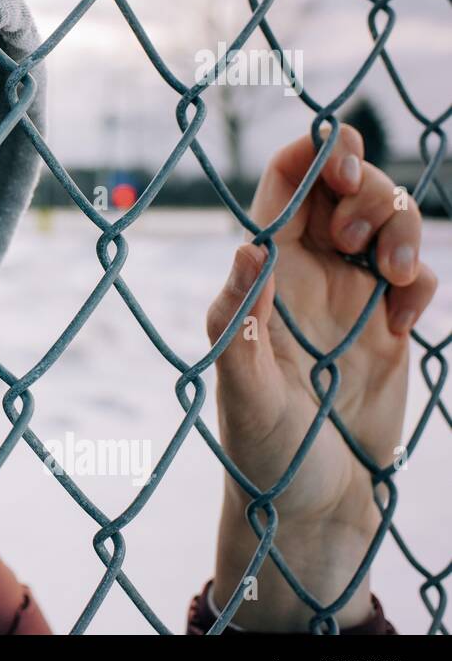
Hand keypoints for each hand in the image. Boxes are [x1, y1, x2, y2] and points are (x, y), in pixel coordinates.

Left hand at [203, 123, 436, 630]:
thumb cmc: (260, 451)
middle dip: (363, 186)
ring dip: (399, 226)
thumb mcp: (243, 391)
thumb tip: (245, 250)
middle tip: (354, 239)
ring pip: (386, 220)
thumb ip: (240, 322)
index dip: (311, 153)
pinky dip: (421, 278)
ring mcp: (351, 297)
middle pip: (344, 186)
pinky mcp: (389, 327)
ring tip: (392, 276)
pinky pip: (416, 273)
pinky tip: (404, 321)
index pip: (283, 185)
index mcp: (262, 274)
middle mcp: (305, 275)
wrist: (310, 507)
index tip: (340, 161)